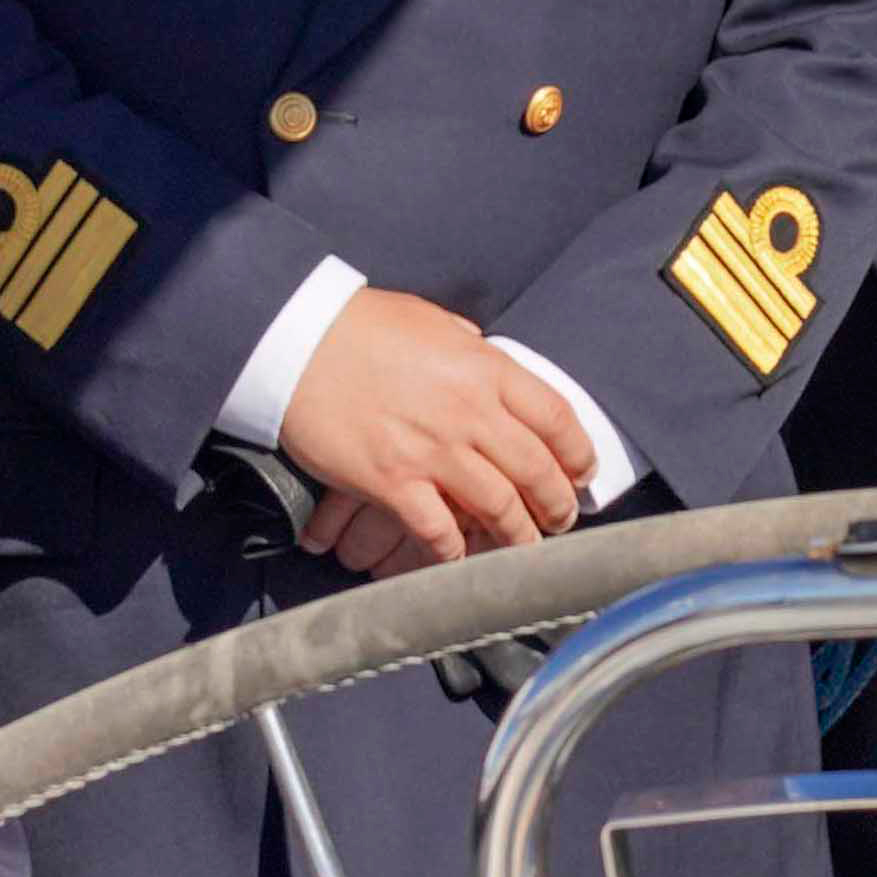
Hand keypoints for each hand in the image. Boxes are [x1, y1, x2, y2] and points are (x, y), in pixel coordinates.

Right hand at [282, 287, 600, 573]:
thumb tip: (489, 359)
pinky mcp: (392, 482)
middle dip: (557, 504)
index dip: (578, 454)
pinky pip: (439, 532)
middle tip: (560, 520)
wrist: (295, 341)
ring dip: (519, 536)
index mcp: (484, 368)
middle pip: (537, 471)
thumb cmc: (359, 327)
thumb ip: (469, 347)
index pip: (557, 418)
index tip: (581, 473)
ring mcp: (432, 450)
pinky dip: (456, 551)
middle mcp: (468, 412)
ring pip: (500, 508)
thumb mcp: (431, 321)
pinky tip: (460, 555)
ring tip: (525, 546)